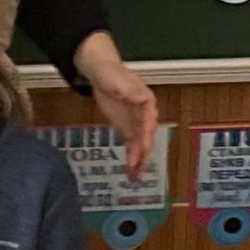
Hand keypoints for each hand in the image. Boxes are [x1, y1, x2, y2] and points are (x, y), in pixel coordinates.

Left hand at [73, 32, 158, 180]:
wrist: (101, 70)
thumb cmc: (110, 73)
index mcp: (146, 102)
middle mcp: (145, 114)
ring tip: (134, 178)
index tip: (141, 151)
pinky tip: (130, 170)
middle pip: (146, 137)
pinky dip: (131, 157)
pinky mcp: (126, 127)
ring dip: (138, 161)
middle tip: (138, 172)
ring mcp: (136, 122)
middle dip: (143, 156)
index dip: (145, 138)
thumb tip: (144, 99)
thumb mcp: (118, 80)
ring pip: (140, 145)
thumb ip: (130, 90)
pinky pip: (131, 144)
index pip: (148, 123)